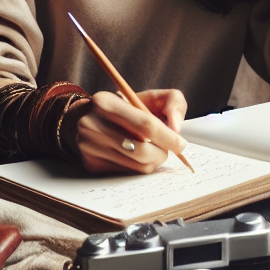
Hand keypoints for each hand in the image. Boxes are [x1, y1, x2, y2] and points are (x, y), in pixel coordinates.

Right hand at [73, 88, 187, 174]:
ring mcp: (89, 146)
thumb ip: (172, 101)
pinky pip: (127, 172)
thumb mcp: (150, 96)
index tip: (181, 143)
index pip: (144, 125)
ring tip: (154, 151)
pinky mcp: (92, 163)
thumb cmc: (127, 107)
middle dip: (162, 153)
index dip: (168, 137)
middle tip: (167, 149)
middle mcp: (92, 125)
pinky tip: (138, 155)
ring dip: (153, 161)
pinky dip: (140, 166)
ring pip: (136, 165)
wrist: (87, 117)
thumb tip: (176, 127)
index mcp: (106, 103)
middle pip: (140, 150)